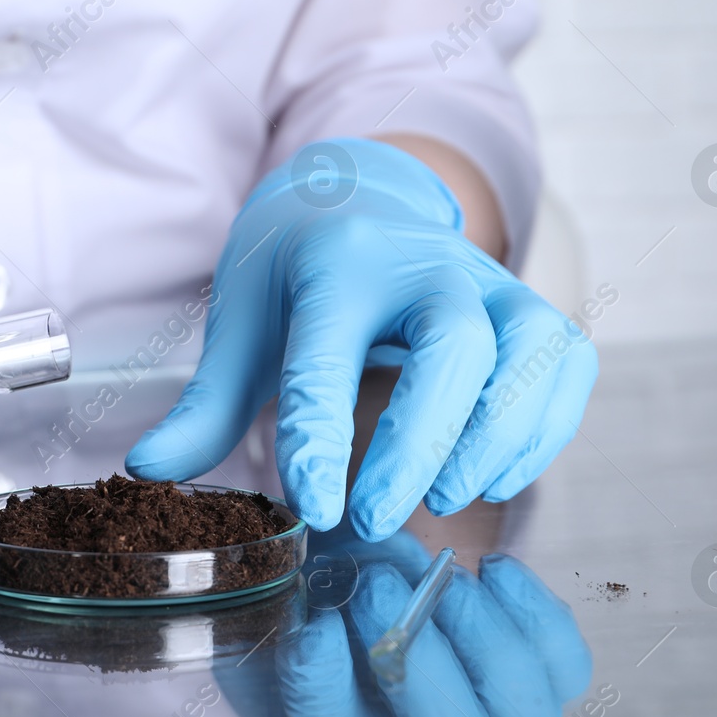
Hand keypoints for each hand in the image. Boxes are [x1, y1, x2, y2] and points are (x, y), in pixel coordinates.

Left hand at [126, 137, 596, 539]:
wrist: (361, 199)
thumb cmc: (297, 274)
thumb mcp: (242, 325)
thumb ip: (205, 405)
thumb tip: (151, 470)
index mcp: (338, 261)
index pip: (328, 353)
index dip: (319, 436)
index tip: (313, 508)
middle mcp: (427, 263)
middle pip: (454, 349)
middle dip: (419, 442)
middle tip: (373, 518)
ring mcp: (491, 281)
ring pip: (527, 353)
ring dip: (494, 440)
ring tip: (444, 500)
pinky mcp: (534, 308)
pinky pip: (565, 364)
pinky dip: (542, 429)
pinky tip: (494, 478)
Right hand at [216, 530, 591, 716]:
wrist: (354, 592)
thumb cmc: (302, 598)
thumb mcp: (270, 598)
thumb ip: (297, 598)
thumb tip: (355, 593)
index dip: (324, 680)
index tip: (313, 625)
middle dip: (421, 660)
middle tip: (374, 585)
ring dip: (487, 638)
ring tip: (443, 576)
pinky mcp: (531, 688)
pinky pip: (564, 670)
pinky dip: (537, 616)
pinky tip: (490, 569)